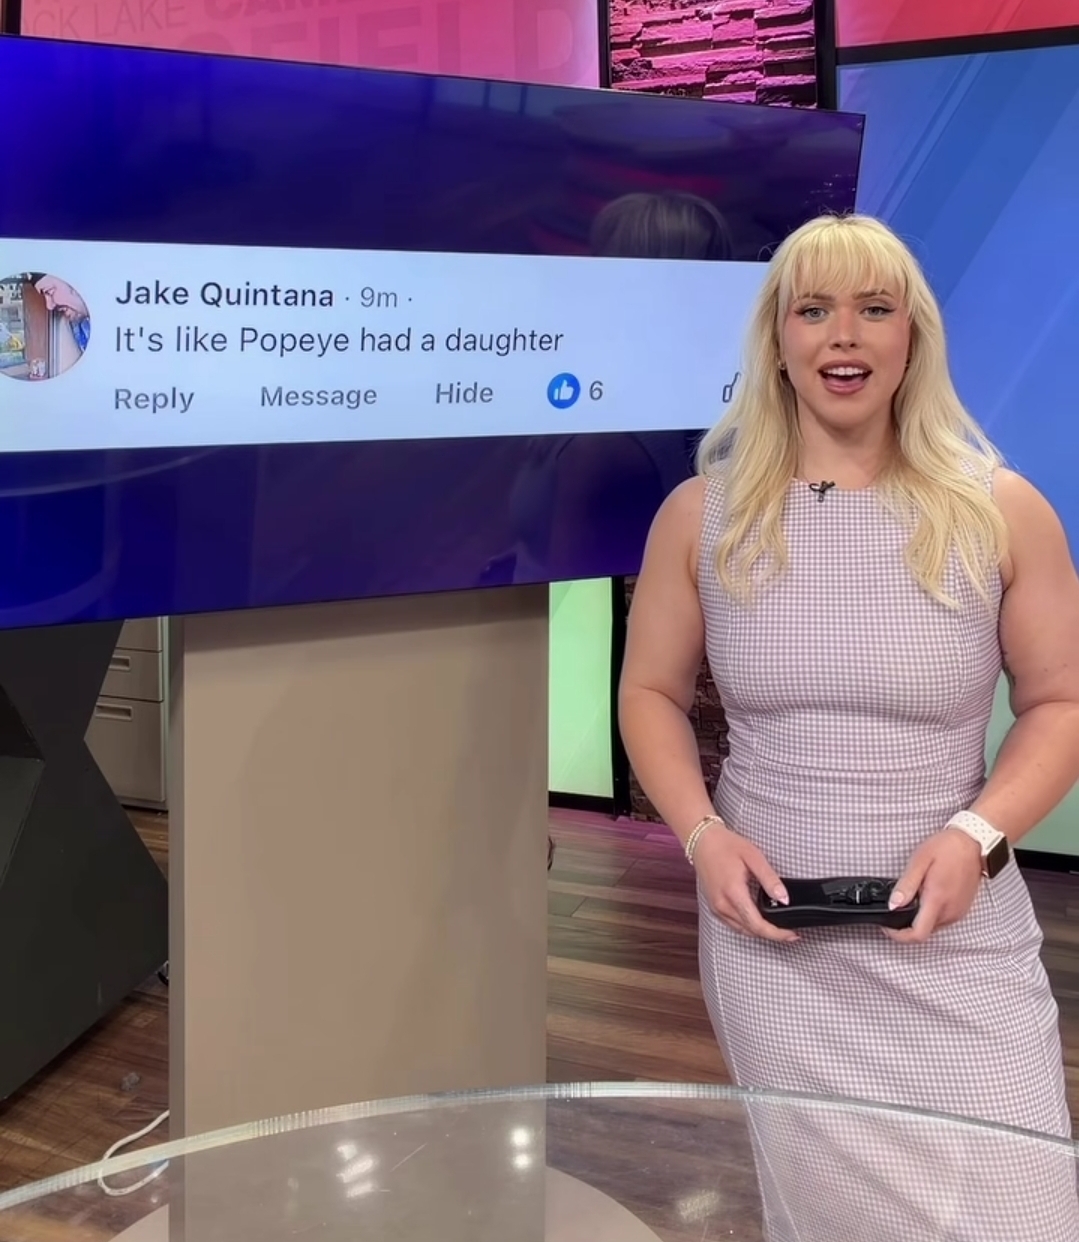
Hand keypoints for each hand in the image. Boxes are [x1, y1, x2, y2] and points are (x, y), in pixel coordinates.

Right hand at [693, 825, 798, 942]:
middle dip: (772, 934)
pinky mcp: (714, 906)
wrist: (702, 841)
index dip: (777, 933)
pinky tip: (758, 920)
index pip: (757, 924)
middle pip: (751, 931)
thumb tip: (784, 899)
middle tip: (789, 932)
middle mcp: (722, 904)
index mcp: (733, 893)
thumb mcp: (753, 856)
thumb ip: (770, 879)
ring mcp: (716, 907)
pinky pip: (733, 924)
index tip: (792, 934)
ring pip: (742, 930)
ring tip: (777, 927)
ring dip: (760, 932)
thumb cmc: (726, 845)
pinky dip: (748, 926)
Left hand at [884, 828, 982, 943]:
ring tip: (910, 898)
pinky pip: (942, 920)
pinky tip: (925, 897)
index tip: (887, 927)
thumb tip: (893, 904)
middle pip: (923, 932)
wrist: (973, 842)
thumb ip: (906, 885)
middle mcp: (950, 911)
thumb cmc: (947, 848)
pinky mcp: (962, 909)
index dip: (898, 936)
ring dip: (919, 919)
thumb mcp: (919, 861)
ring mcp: (958, 912)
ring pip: (932, 927)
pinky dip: (930, 914)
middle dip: (905, 925)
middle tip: (894, 907)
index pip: (918, 934)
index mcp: (937, 900)